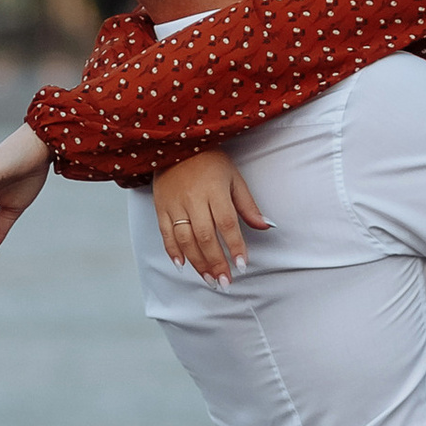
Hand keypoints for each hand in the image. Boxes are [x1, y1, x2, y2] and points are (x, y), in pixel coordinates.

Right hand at [152, 147, 267, 281]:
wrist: (176, 144)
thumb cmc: (209, 161)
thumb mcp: (234, 177)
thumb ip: (247, 204)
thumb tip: (265, 226)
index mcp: (214, 189)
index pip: (227, 223)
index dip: (234, 246)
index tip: (241, 265)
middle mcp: (193, 198)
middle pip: (205, 236)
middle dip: (216, 262)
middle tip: (225, 281)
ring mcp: (174, 204)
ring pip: (185, 239)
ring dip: (197, 262)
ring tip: (209, 278)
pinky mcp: (161, 207)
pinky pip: (165, 233)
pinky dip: (173, 251)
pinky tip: (182, 265)